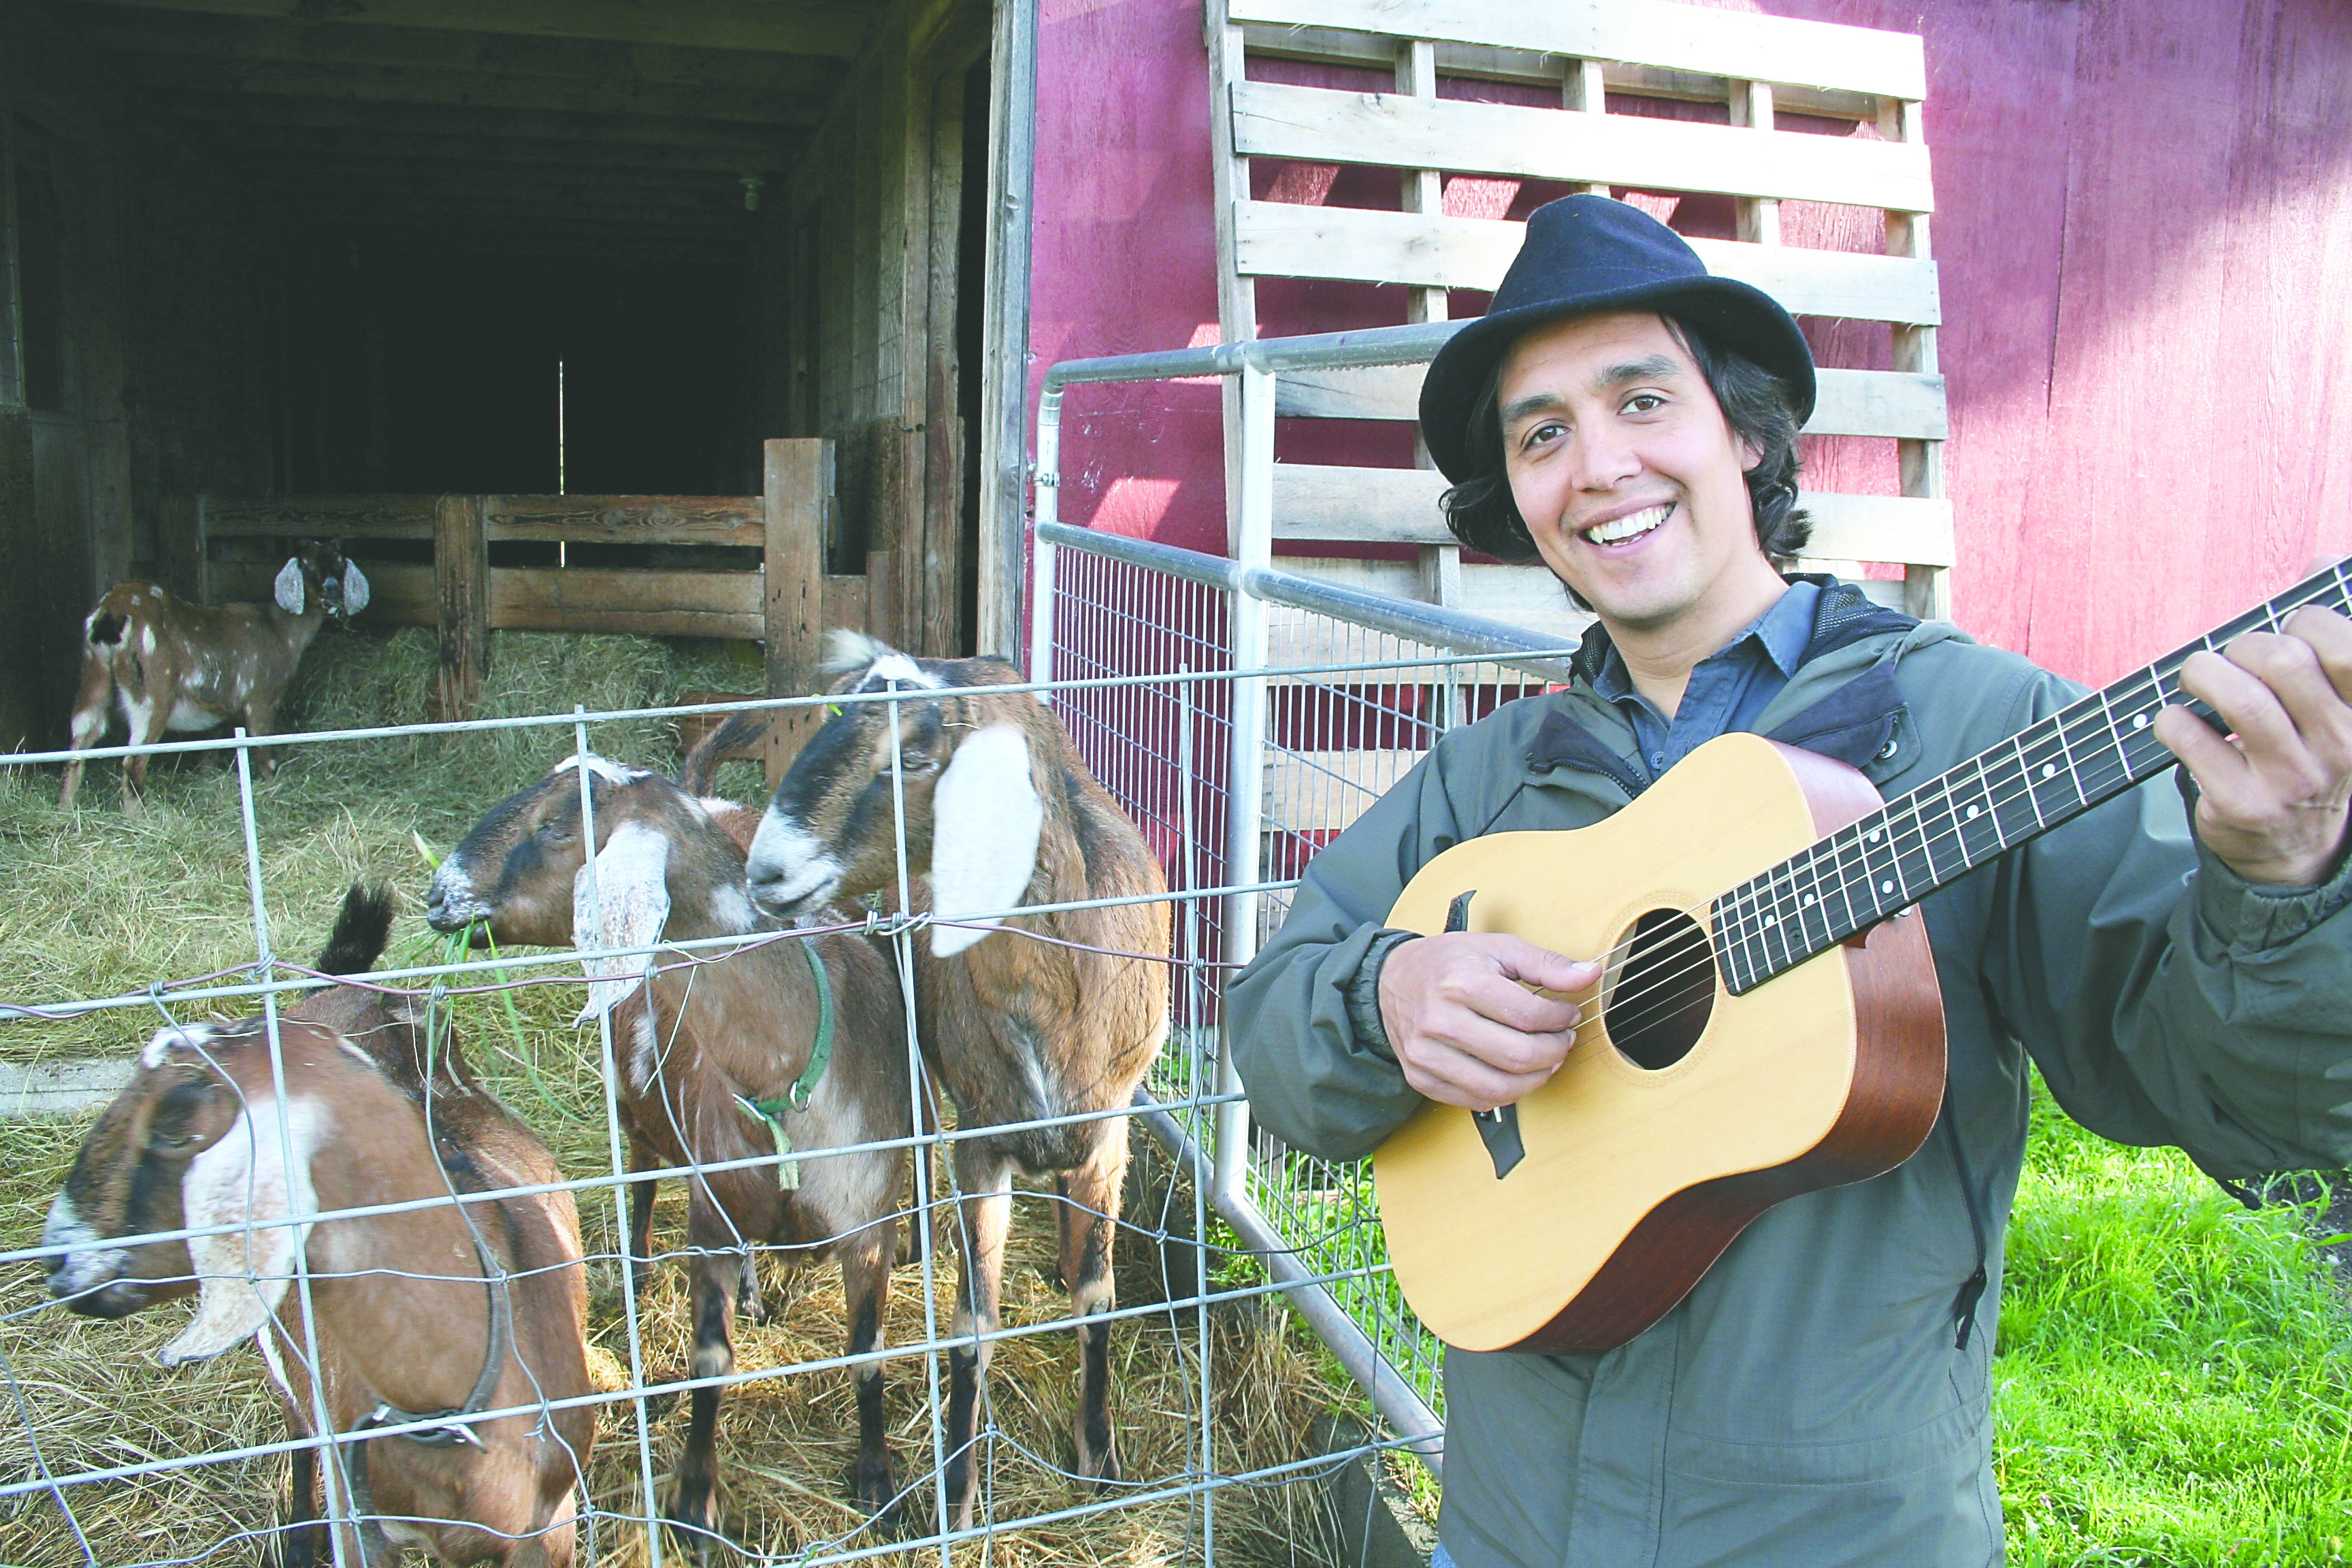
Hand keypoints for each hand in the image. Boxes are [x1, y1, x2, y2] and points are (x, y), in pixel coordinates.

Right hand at [1377, 932, 1600, 1110]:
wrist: (1389, 981)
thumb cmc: (1448, 963)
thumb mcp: (1497, 949)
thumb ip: (1545, 963)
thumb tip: (1589, 975)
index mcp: (1459, 983)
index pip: (1529, 1016)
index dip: (1561, 1019)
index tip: (1568, 1014)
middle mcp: (1439, 1022)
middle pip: (1518, 1057)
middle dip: (1554, 1052)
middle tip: (1562, 1040)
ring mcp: (1426, 1055)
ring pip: (1500, 1089)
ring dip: (1535, 1078)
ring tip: (1544, 1059)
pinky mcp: (1421, 1078)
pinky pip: (1476, 1101)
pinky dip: (1505, 1093)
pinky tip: (1514, 1072)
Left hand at [2153, 601, 2351, 887]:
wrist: (2292, 853)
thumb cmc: (2305, 754)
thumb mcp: (2334, 703)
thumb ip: (2329, 636)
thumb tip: (2320, 561)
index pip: (2344, 646)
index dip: (2305, 622)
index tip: (2287, 632)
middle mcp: (2338, 748)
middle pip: (2280, 660)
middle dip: (2241, 645)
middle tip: (2232, 660)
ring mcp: (2290, 779)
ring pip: (2233, 694)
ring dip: (2200, 673)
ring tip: (2198, 681)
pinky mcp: (2239, 804)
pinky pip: (2188, 735)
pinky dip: (2171, 718)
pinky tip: (2181, 724)